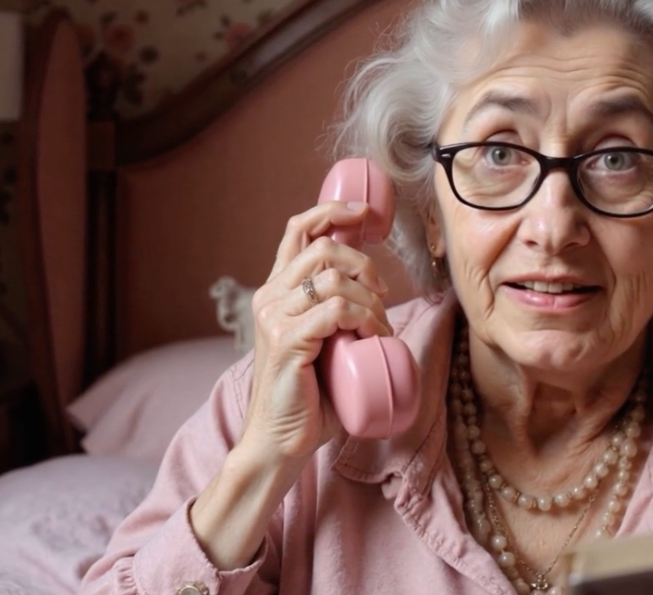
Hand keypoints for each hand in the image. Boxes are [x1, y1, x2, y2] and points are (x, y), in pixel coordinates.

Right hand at [240, 200, 391, 461]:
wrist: (282, 441)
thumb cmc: (311, 396)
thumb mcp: (325, 340)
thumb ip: (336, 312)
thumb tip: (375, 286)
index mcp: (277, 291)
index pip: (298, 229)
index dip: (332, 211)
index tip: (366, 213)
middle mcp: (270, 297)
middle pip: (323, 247)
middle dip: (365, 264)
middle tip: (382, 295)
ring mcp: (274, 318)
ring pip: (334, 278)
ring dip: (371, 300)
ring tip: (379, 328)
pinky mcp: (286, 340)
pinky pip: (337, 310)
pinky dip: (366, 319)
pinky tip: (374, 339)